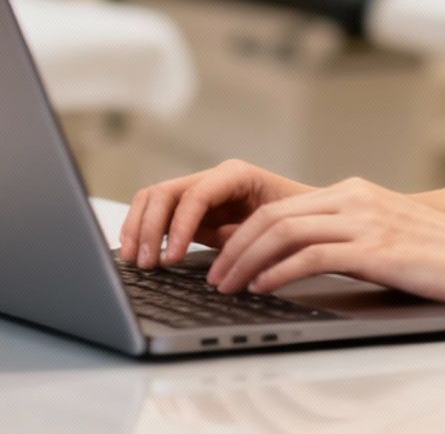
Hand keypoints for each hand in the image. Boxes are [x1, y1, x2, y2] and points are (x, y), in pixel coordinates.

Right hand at [119, 159, 314, 267]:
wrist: (309, 219)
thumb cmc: (299, 222)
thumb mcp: (279, 232)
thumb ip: (250, 244)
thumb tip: (225, 269)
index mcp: (237, 175)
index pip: (196, 195)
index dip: (180, 226)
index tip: (172, 258)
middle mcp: (213, 179)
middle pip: (165, 193)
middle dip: (150, 228)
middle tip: (146, 263)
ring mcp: (198, 192)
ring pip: (153, 199)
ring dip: (138, 228)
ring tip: (135, 260)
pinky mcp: (190, 211)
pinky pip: (156, 212)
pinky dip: (142, 229)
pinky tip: (136, 252)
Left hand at [205, 177, 444, 303]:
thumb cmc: (439, 255)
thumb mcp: (384, 234)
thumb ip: (347, 236)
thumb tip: (302, 260)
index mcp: (353, 192)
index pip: (282, 208)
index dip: (244, 234)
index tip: (224, 259)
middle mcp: (354, 198)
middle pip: (274, 216)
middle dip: (235, 248)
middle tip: (214, 276)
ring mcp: (364, 220)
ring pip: (284, 232)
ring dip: (247, 261)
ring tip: (228, 286)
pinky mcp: (375, 248)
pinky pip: (311, 255)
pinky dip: (278, 272)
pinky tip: (262, 288)